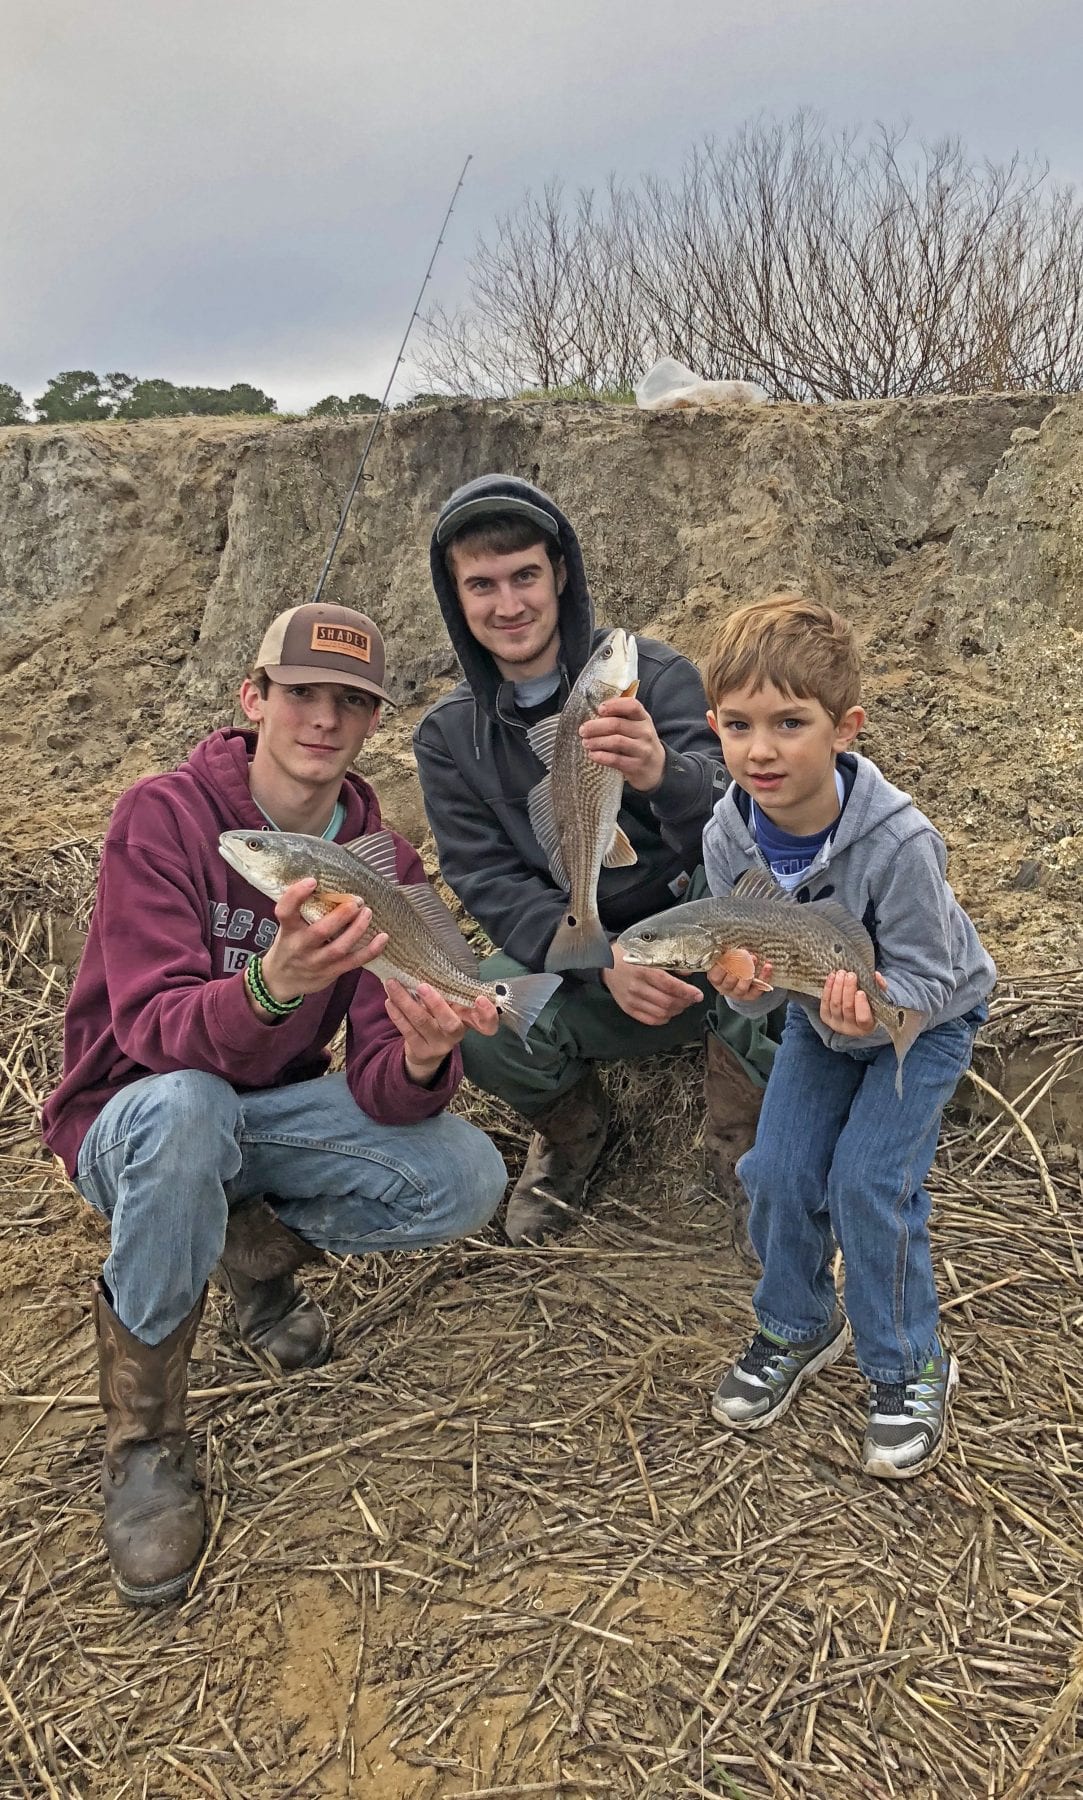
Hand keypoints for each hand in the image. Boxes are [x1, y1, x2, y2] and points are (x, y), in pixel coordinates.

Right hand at [258, 878, 388, 1004]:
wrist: (282, 980)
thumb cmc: (290, 946)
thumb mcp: (288, 928)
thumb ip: (302, 911)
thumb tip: (327, 883)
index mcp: (288, 930)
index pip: (285, 911)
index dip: (296, 895)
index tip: (312, 881)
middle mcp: (300, 947)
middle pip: (320, 931)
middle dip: (341, 914)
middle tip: (356, 901)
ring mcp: (316, 962)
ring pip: (339, 947)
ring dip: (357, 929)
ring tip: (368, 913)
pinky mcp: (331, 972)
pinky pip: (354, 962)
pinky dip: (371, 950)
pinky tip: (383, 937)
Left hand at [384, 980, 498, 1084]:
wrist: (426, 1052)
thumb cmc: (439, 1019)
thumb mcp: (450, 1007)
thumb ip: (448, 993)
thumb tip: (429, 965)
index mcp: (468, 1020)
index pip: (486, 1023)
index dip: (487, 1013)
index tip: (480, 999)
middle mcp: (456, 1034)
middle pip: (450, 1023)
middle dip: (436, 1003)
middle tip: (422, 985)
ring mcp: (438, 1045)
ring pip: (422, 1022)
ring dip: (405, 1001)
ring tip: (392, 984)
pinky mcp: (420, 1051)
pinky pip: (407, 1030)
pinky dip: (397, 1014)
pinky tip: (390, 1001)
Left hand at [579, 695, 665, 792]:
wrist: (657, 768)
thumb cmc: (640, 743)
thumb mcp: (637, 727)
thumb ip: (620, 718)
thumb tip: (592, 713)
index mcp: (643, 718)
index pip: (632, 705)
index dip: (614, 705)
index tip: (599, 709)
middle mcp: (645, 732)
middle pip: (617, 724)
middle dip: (596, 726)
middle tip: (583, 730)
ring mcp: (642, 750)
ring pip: (616, 741)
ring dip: (596, 741)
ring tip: (585, 742)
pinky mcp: (636, 766)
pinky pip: (615, 759)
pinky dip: (601, 756)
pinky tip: (593, 755)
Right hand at [601, 940, 702, 1025]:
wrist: (607, 964)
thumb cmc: (631, 956)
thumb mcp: (649, 953)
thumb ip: (669, 962)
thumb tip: (688, 973)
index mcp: (643, 970)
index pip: (668, 985)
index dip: (686, 991)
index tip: (698, 994)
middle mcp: (636, 987)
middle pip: (667, 1002)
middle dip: (684, 1002)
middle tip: (691, 998)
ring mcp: (631, 1000)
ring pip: (661, 1013)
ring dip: (676, 1011)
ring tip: (681, 1004)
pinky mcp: (628, 1008)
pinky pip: (650, 1020)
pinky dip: (663, 1018)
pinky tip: (668, 1011)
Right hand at [708, 953, 773, 1002]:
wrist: (740, 980)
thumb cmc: (730, 964)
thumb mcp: (724, 959)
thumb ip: (724, 953)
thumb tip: (727, 937)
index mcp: (716, 979)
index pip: (715, 975)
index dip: (722, 965)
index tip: (729, 953)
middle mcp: (725, 988)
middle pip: (729, 981)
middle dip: (737, 966)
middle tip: (743, 954)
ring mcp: (738, 993)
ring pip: (742, 987)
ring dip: (749, 973)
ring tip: (754, 958)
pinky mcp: (751, 996)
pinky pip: (758, 989)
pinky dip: (764, 977)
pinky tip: (767, 966)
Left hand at [819, 969, 887, 1036]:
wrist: (853, 1013)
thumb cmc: (869, 1006)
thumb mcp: (879, 998)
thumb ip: (880, 987)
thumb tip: (876, 975)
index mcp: (866, 1026)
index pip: (863, 1018)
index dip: (861, 1005)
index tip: (861, 991)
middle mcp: (850, 1028)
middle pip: (847, 1008)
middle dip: (848, 989)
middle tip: (851, 975)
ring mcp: (836, 1023)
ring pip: (835, 1004)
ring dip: (837, 986)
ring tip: (841, 973)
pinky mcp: (825, 1017)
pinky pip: (825, 1002)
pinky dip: (828, 988)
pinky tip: (832, 977)